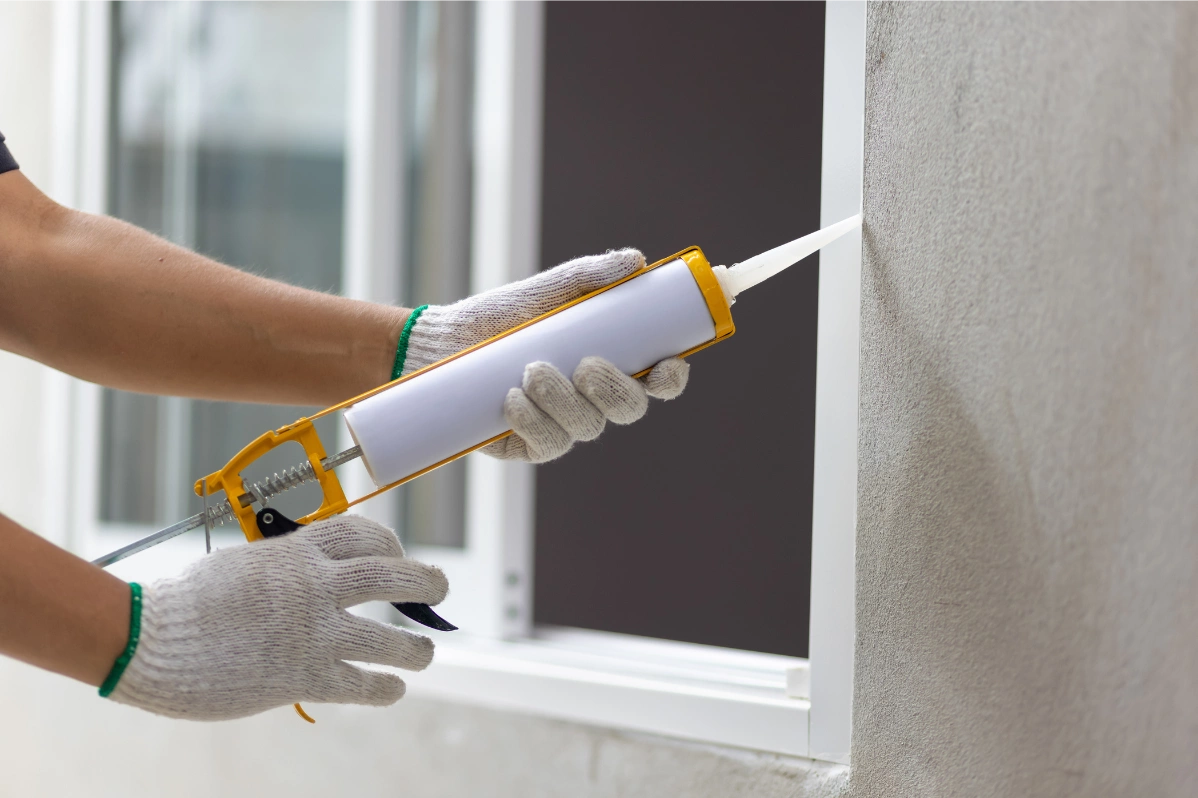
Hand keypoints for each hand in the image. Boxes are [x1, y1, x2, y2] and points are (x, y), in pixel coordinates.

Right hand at [108, 516, 447, 720]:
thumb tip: (306, 576)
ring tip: (425, 652)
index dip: (389, 542)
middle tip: (440, 589)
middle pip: (391, 576)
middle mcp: (315, 587)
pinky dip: (383, 687)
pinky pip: (361, 683)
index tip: (397, 554)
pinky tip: (393, 689)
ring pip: (388, 638)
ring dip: (414, 647)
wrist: (151, 639)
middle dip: (424, 582)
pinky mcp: (304, 676)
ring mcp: (314, 632)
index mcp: (297, 552)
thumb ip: (282, 569)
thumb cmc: (185, 601)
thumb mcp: (242, 565)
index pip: (361, 534)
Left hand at [400, 249, 689, 462]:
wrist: (445, 342)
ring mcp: (564, 425)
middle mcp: (593, 399)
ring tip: (531, 370)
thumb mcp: (545, 290)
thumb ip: (589, 276)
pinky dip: (533, 421)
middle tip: (586, 366)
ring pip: (587, 427)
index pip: (656, 379)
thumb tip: (634, 262)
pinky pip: (547, 444)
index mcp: (609, 362)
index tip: (668, 364)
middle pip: (629, 409)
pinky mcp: (530, 444)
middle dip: (614, 391)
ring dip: (563, 400)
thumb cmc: (500, 316)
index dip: (671, 378)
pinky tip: (512, 399)